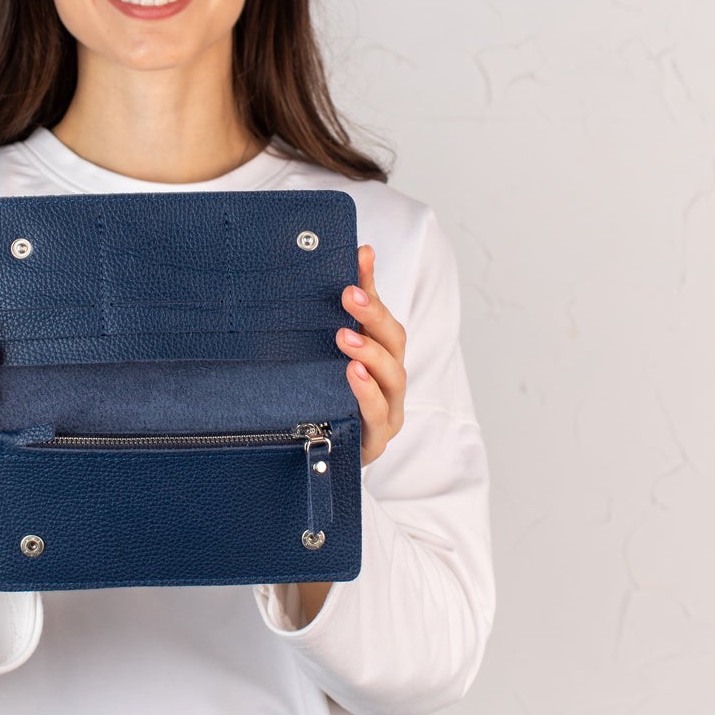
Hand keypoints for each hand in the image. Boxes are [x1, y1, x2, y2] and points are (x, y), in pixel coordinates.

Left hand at [337, 244, 405, 467]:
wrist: (320, 460)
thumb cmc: (330, 402)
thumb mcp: (326, 359)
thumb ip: (331, 321)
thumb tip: (333, 271)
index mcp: (381, 354)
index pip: (380, 312)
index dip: (373, 283)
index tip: (361, 254)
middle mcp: (390, 378)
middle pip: (394, 340)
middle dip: (373, 315)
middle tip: (349, 294)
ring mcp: (387, 409)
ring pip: (392, 376)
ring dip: (371, 353)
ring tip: (345, 337)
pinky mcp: (375, 439)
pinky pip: (377, 414)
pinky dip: (367, 393)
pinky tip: (352, 376)